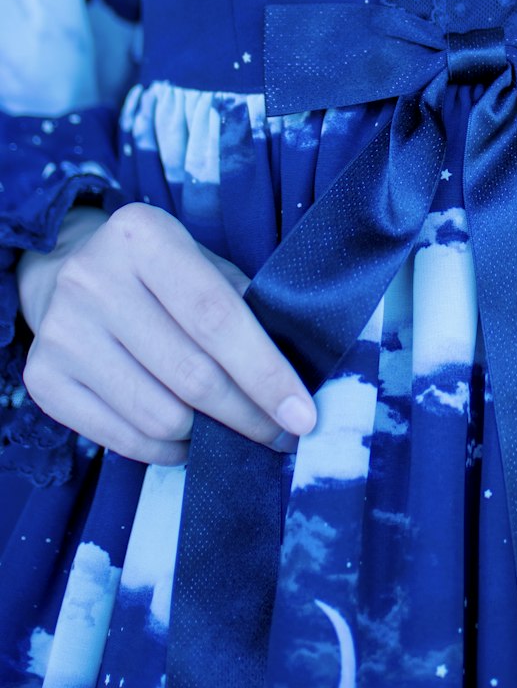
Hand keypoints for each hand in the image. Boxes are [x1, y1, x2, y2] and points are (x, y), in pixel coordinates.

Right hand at [17, 202, 316, 466]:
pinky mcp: (42, 379)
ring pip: (159, 416)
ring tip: (235, 435)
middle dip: (248, 416)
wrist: (67, 273)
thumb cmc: (159, 274)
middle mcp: (93, 278)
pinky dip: (168, 452)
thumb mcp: (203, 264)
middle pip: (191, 374)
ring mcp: (61, 331)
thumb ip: (244, 307)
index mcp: (142, 235)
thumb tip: (295, 381)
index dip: (266, 373)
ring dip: (209, 438)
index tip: (303, 416)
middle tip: (284, 438)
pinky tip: (190, 442)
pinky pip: (123, 440)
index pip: (217, 316)